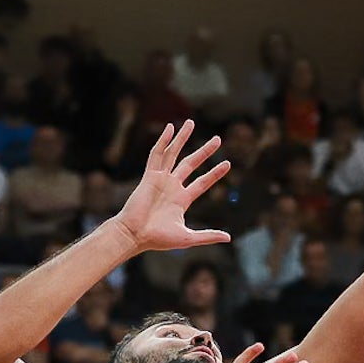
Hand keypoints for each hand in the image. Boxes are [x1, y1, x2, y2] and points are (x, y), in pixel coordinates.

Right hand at [111, 120, 231, 253]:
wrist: (135, 236)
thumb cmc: (157, 239)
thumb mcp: (188, 238)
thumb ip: (208, 236)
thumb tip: (228, 237)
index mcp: (181, 200)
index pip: (203, 182)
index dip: (215, 173)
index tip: (227, 163)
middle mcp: (172, 186)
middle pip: (191, 163)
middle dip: (204, 151)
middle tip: (218, 139)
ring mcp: (160, 180)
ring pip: (173, 153)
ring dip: (182, 138)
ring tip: (191, 122)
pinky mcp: (149, 176)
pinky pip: (157, 155)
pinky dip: (163, 141)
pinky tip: (170, 128)